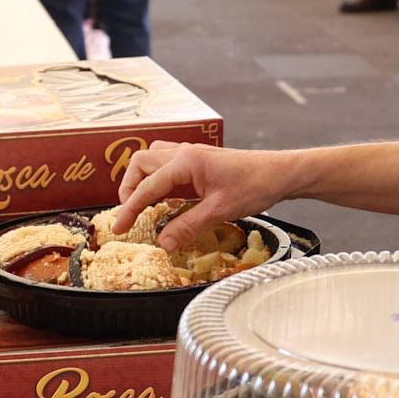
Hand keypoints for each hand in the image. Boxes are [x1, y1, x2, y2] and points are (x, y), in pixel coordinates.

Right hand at [112, 141, 304, 250]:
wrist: (279, 173)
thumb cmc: (254, 186)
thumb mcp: (219, 211)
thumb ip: (187, 227)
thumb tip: (162, 244)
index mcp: (186, 162)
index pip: (147, 187)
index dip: (129, 209)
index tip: (119, 228)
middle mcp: (183, 153)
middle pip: (140, 164)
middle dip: (129, 188)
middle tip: (130, 214)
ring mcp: (190, 153)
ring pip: (151, 159)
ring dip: (141, 180)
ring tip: (142, 205)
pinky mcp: (198, 159)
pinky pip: (166, 163)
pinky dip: (157, 178)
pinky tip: (164, 197)